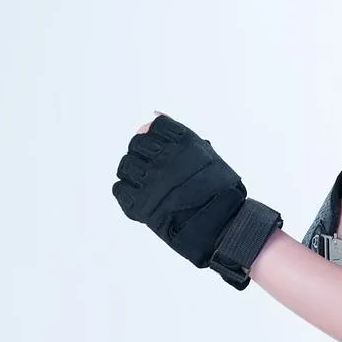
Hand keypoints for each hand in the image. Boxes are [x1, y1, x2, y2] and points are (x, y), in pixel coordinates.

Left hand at [112, 112, 282, 284]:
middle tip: (154, 168)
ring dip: (133, 172)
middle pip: (137, 143)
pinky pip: (120, 189)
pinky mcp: (140, 203)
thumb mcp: (208, 155)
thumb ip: (181, 135)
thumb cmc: (220, 193)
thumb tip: (155, 114)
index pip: (156, 126)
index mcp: (185, 143)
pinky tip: (140, 196)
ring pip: (126, 165)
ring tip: (146, 183)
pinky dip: (126, 191)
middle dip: (143, 153)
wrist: (221, 227)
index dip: (157, 136)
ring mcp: (151, 181)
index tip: (162, 148)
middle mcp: (165, 158)